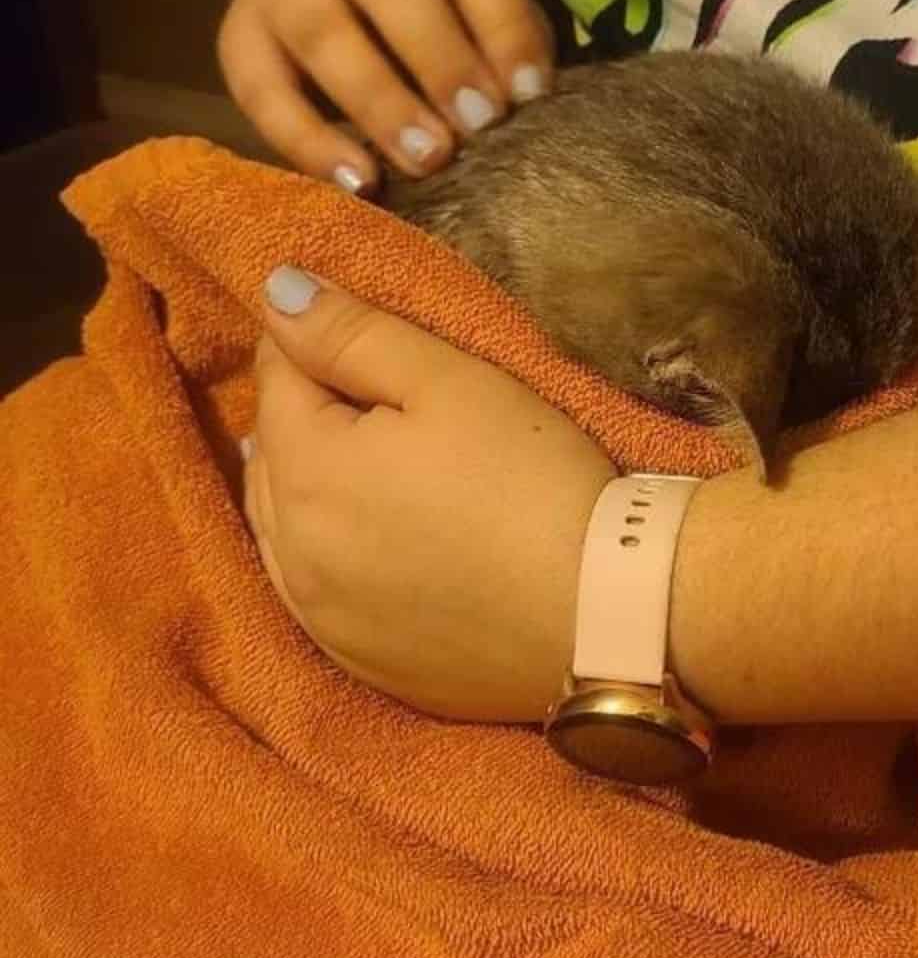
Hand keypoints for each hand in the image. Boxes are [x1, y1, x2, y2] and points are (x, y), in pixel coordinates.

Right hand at [218, 0, 553, 192]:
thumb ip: (500, 29)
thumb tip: (523, 98)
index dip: (502, 22)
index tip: (529, 91)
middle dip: (439, 57)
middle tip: (479, 124)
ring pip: (320, 30)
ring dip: (379, 100)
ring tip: (427, 158)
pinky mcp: (238, 34)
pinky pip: (261, 89)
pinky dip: (307, 140)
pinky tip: (358, 182)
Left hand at [242, 266, 614, 720]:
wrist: (606, 618)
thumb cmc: (533, 481)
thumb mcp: (451, 383)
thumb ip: (353, 333)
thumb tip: (274, 292)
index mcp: (305, 471)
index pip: (278, 379)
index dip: (314, 343)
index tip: (360, 333)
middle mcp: (292, 553)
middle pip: (271, 459)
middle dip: (306, 419)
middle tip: (370, 398)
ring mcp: (322, 620)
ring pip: (283, 532)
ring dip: (308, 491)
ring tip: (366, 468)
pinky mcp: (362, 665)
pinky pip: (315, 598)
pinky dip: (330, 559)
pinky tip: (378, 547)